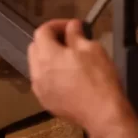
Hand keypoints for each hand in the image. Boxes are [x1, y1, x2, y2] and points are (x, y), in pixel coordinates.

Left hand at [28, 19, 137, 137]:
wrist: (102, 113)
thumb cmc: (99, 79)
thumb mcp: (91, 49)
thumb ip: (76, 35)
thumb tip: (72, 26)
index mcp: (47, 55)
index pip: (42, 31)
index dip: (57, 24)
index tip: (72, 26)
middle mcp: (38, 72)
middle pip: (35, 47)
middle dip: (50, 40)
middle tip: (70, 39)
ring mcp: (40, 89)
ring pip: (37, 66)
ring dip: (49, 57)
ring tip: (70, 58)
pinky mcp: (46, 102)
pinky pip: (43, 82)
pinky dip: (51, 74)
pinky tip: (69, 76)